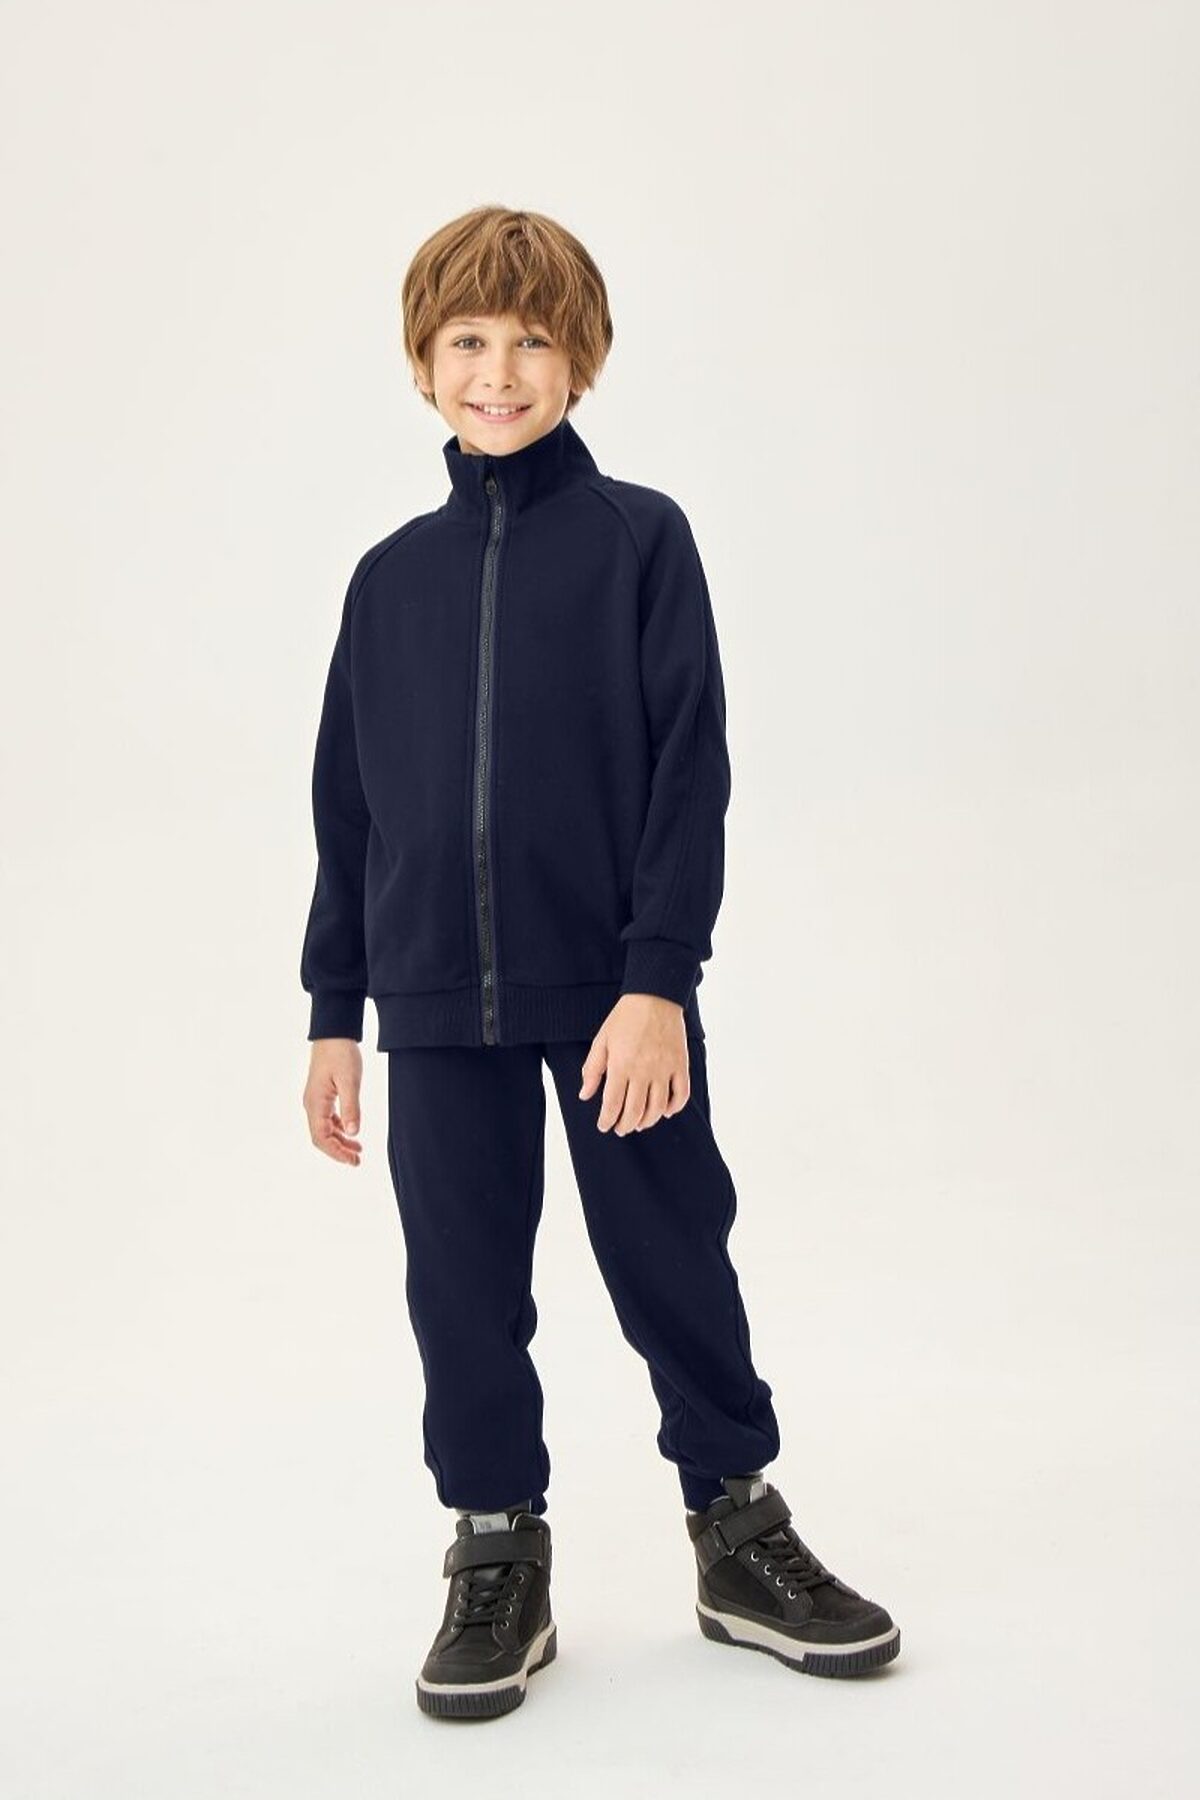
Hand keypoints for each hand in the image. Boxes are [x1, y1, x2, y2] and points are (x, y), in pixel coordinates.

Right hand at [303, 1039, 363, 1164]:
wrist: (333, 1033)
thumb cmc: (341, 1053)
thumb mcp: (350, 1081)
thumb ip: (351, 1107)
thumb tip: (354, 1133)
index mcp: (316, 1103)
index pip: (321, 1138)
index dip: (336, 1153)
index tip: (353, 1161)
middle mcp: (312, 1104)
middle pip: (321, 1137)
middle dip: (338, 1151)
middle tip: (357, 1161)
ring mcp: (316, 1100)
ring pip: (325, 1129)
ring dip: (340, 1141)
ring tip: (358, 1150)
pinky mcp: (322, 1095)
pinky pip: (328, 1119)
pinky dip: (339, 1129)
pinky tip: (351, 1132)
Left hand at [578, 994, 690, 1134]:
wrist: (655, 996)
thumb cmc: (625, 1018)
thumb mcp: (601, 1041)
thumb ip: (592, 1069)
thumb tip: (585, 1095)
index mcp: (621, 1065)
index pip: (612, 1104)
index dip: (607, 1120)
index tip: (604, 1126)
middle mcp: (643, 1071)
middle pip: (635, 1111)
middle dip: (626, 1125)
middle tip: (620, 1129)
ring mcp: (665, 1069)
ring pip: (658, 1108)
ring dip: (647, 1121)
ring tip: (639, 1124)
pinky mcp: (680, 1065)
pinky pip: (681, 1094)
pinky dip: (673, 1108)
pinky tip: (664, 1111)